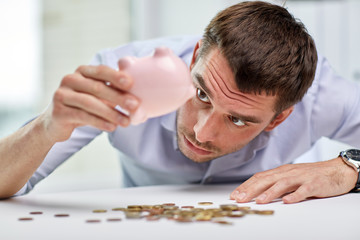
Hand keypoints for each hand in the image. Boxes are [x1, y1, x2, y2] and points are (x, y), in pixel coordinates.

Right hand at [41, 65, 139, 141]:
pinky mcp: (59, 111)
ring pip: (90, 103)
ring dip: (111, 113)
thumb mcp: (98, 96)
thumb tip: (139, 94)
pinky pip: (82, 116)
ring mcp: (62, 95)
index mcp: (82, 72)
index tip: (131, 83)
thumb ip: (113, 90)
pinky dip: (99, 122)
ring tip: (126, 122)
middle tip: (135, 105)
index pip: (101, 71)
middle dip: (118, 97)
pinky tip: (112, 127)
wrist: (57, 123)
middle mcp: (70, 79)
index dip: (116, 76)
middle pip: (97, 88)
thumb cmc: (84, 106)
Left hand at [230, 157, 357, 203]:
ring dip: (269, 193)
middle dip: (251, 190)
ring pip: (282, 184)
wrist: (336, 170)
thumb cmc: (311, 175)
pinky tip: (287, 202)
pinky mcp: (314, 184)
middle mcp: (288, 172)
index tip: (234, 195)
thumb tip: (257, 191)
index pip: (259, 177)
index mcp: (281, 171)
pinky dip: (295, 196)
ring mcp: (301, 177)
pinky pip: (304, 190)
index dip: (246, 186)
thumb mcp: (290, 177)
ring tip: (259, 201)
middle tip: (240, 199)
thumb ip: (275, 183)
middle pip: (266, 180)